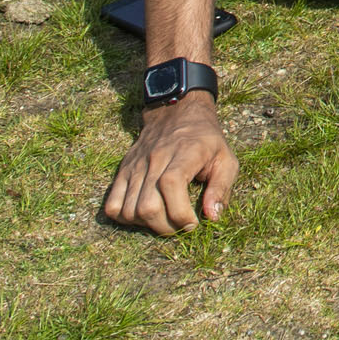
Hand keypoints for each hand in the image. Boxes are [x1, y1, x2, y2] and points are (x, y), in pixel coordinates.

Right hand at [104, 96, 235, 235]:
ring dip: (147, 225)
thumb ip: (221, 188)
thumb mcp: (226, 159)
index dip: (180, 213)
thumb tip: (213, 217)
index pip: (171, 185)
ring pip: (129, 210)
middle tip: (180, 225)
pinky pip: (112, 206)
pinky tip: (144, 215)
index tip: (193, 223)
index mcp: (184, 153)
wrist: (177, 112)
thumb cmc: (206, 141)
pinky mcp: (123, 171)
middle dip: (166, 227)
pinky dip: (125, 218)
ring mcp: (135, 166)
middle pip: (147, 206)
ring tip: (164, 219)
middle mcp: (155, 159)